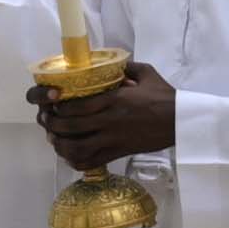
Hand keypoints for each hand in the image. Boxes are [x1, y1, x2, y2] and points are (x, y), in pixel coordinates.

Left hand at [34, 64, 177, 168]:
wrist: (181, 121)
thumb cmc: (164, 96)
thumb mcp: (146, 73)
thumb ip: (126, 67)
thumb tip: (111, 65)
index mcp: (114, 99)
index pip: (76, 106)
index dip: (57, 107)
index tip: (52, 103)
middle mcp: (109, 121)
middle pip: (70, 127)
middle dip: (52, 125)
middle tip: (47, 121)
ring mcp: (113, 140)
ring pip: (76, 148)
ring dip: (60, 145)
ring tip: (54, 139)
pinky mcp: (118, 153)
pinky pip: (90, 162)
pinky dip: (75, 161)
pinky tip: (70, 155)